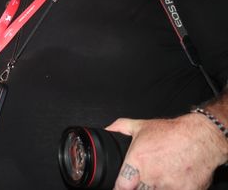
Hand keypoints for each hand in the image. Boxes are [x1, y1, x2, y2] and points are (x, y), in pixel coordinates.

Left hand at [108, 113, 227, 189]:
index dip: (120, 188)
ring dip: (156, 187)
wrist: (202, 137)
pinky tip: (173, 179)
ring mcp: (168, 186)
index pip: (121, 186)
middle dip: (139, 186)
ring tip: (162, 175)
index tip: (121, 187)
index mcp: (137, 161)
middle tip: (146, 177)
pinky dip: (172, 188)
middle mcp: (151, 175)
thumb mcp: (141, 126)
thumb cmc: (172, 132)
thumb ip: (120, 128)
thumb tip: (107, 131)